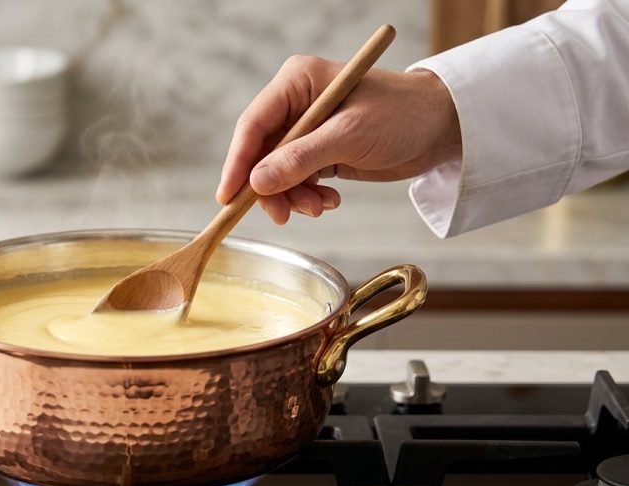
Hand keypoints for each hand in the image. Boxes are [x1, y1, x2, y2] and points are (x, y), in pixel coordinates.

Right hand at [216, 55, 461, 223]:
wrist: (444, 127)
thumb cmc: (403, 115)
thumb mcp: (350, 136)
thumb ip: (301, 159)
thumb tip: (256, 183)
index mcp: (297, 82)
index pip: (253, 125)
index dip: (238, 163)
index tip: (228, 198)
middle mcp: (296, 103)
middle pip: (261, 153)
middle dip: (271, 187)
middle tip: (283, 215)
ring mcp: (307, 128)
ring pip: (277, 171)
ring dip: (293, 195)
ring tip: (320, 206)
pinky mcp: (320, 150)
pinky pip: (297, 179)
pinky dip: (308, 195)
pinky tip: (330, 200)